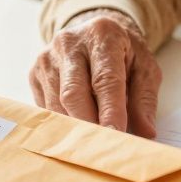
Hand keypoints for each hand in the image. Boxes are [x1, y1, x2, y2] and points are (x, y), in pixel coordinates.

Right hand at [30, 8, 162, 136]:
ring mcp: (48, 58)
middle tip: (101, 149)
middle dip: (87, 125)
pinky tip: (76, 128)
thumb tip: (145, 132)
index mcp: (102, 35)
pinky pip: (45, 107)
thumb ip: (145, 99)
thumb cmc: (123, 52)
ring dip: (74, 127)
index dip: (110, 111)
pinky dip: (62, 123)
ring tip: (91, 142)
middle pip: (74, 94)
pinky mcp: (35, 73)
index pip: (105, 80)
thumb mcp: (144, 68)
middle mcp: (70, 43)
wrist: (95, 32)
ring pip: (56, 104)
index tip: (115, 135)